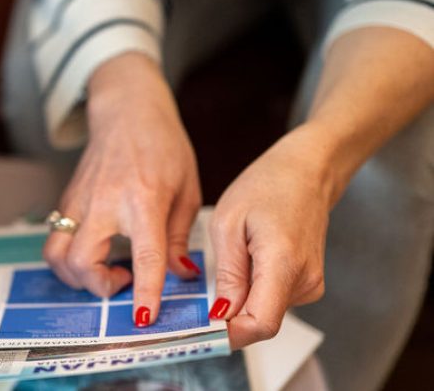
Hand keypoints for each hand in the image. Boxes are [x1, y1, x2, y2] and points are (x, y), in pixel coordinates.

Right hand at [44, 52, 201, 326]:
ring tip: (104, 270)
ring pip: (56, 254)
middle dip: (98, 286)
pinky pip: (55, 240)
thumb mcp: (186, 189)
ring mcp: (78, 201)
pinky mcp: (66, 201)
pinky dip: (68, 258)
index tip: (144, 319)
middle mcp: (103, 202)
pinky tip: (94, 253)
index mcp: (143, 199)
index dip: (145, 291)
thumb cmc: (162, 146)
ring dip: (75, 276)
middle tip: (123, 282)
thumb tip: (179, 274)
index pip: (143, 255)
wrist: (126, 109)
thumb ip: (179, 236)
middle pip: (80, 261)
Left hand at [208, 125, 337, 348]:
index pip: (260, 323)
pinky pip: (273, 299)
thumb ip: (228, 275)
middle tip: (195, 305)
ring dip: (239, 302)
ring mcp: (310, 283)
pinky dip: (251, 292)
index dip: (229, 334)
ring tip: (227, 265)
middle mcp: (305, 280)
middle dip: (227, 319)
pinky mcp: (307, 282)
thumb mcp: (228, 225)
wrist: (306, 172)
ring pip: (265, 311)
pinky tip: (243, 265)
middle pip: (260, 321)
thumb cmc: (266, 187)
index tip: (200, 332)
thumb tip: (221, 315)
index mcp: (284, 264)